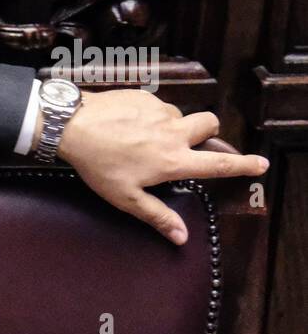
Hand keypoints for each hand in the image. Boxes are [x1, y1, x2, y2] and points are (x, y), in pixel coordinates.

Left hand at [56, 89, 267, 244]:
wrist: (71, 125)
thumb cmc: (97, 164)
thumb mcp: (125, 198)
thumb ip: (157, 216)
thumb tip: (182, 237)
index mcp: (173, 160)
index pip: (219, 163)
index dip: (244, 165)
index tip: (261, 164)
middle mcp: (174, 132)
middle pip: (210, 124)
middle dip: (208, 132)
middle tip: (189, 143)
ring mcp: (160, 111)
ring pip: (181, 114)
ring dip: (173, 125)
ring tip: (144, 138)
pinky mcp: (144, 96)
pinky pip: (157, 105)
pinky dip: (150, 115)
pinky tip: (127, 125)